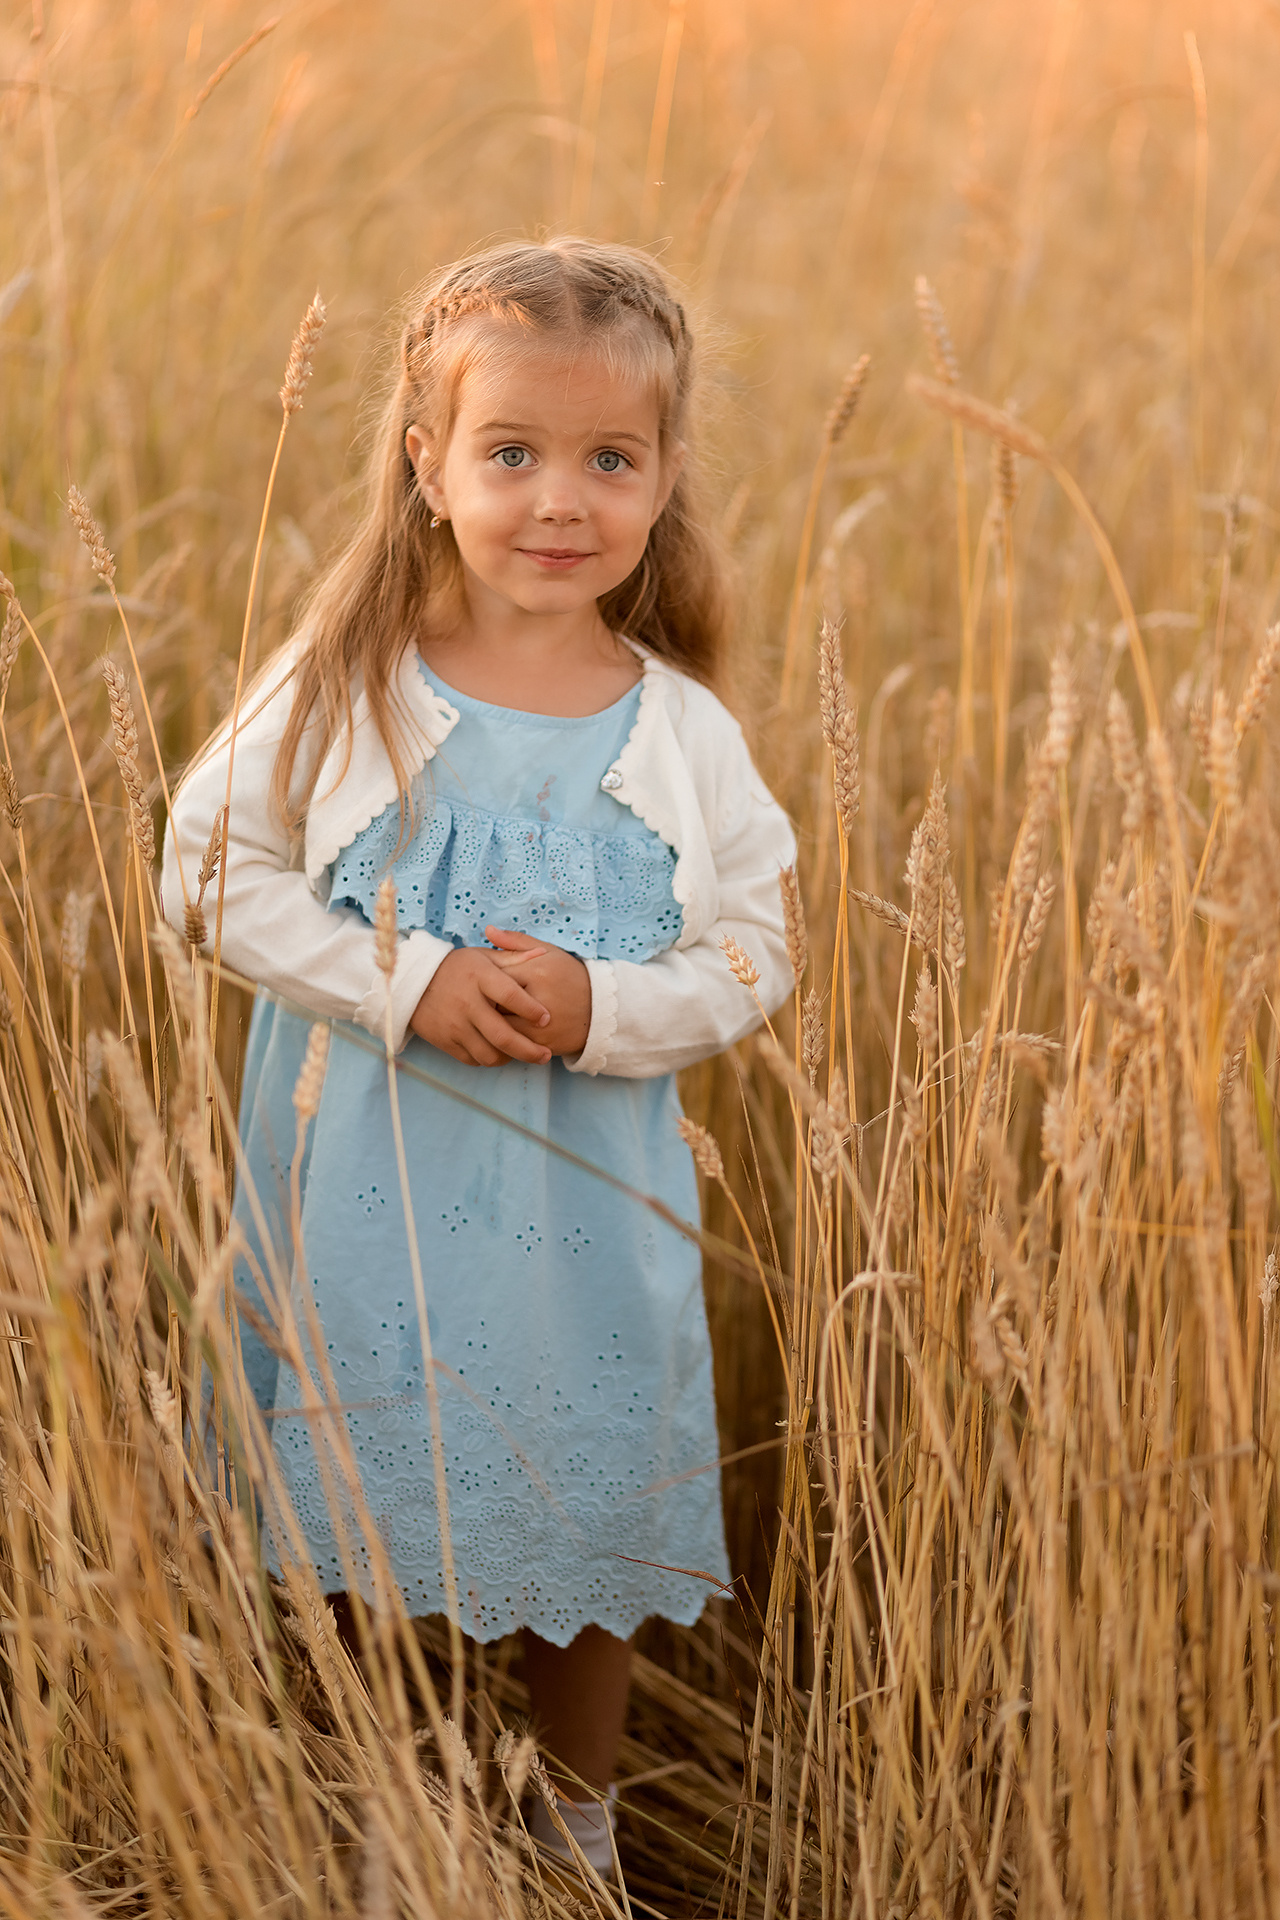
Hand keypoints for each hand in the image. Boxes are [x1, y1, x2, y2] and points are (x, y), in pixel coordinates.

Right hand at [409, 945, 553, 1065]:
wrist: (413, 982)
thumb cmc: (456, 968)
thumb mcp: (482, 956)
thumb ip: (514, 957)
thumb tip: (543, 953)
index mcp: (479, 977)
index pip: (511, 996)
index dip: (532, 1010)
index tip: (547, 1018)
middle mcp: (467, 1003)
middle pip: (503, 1036)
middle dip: (529, 1050)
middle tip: (545, 1055)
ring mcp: (454, 1025)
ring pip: (489, 1054)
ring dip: (510, 1058)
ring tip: (523, 1054)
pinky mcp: (444, 1041)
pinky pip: (473, 1059)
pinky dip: (489, 1059)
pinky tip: (499, 1052)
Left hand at [485, 926, 590, 1057]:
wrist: (599, 1009)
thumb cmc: (569, 976)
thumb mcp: (548, 952)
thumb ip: (516, 941)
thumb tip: (487, 930)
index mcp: (538, 971)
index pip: (497, 974)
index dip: (485, 978)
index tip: (479, 980)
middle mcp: (539, 998)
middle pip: (494, 1002)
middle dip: (483, 1002)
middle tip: (476, 1000)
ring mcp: (540, 1025)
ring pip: (500, 1026)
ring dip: (490, 1023)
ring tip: (484, 1016)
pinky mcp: (541, 1044)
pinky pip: (510, 1044)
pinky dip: (501, 1039)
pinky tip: (497, 1032)